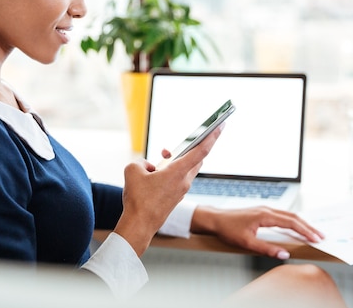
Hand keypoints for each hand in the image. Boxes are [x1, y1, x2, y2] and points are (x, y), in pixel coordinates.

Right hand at [113, 125, 223, 255]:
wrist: (139, 225)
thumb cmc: (138, 199)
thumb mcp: (132, 171)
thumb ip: (141, 162)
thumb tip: (148, 167)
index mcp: (178, 172)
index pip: (201, 150)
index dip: (211, 136)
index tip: (220, 126)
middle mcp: (184, 181)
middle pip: (195, 159)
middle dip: (187, 149)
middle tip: (171, 147)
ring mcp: (181, 191)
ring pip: (185, 169)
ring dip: (175, 162)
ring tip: (158, 159)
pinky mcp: (176, 198)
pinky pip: (177, 180)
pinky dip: (169, 174)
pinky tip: (152, 176)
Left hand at [190, 206, 323, 259]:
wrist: (215, 219)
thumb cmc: (228, 229)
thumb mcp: (247, 242)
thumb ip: (266, 248)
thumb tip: (284, 255)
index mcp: (265, 215)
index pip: (291, 223)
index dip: (305, 231)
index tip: (316, 238)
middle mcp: (267, 210)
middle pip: (293, 217)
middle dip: (308, 227)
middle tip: (321, 236)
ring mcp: (264, 209)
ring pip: (288, 215)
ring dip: (301, 223)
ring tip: (312, 232)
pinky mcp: (261, 212)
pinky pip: (282, 215)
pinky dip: (292, 221)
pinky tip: (296, 227)